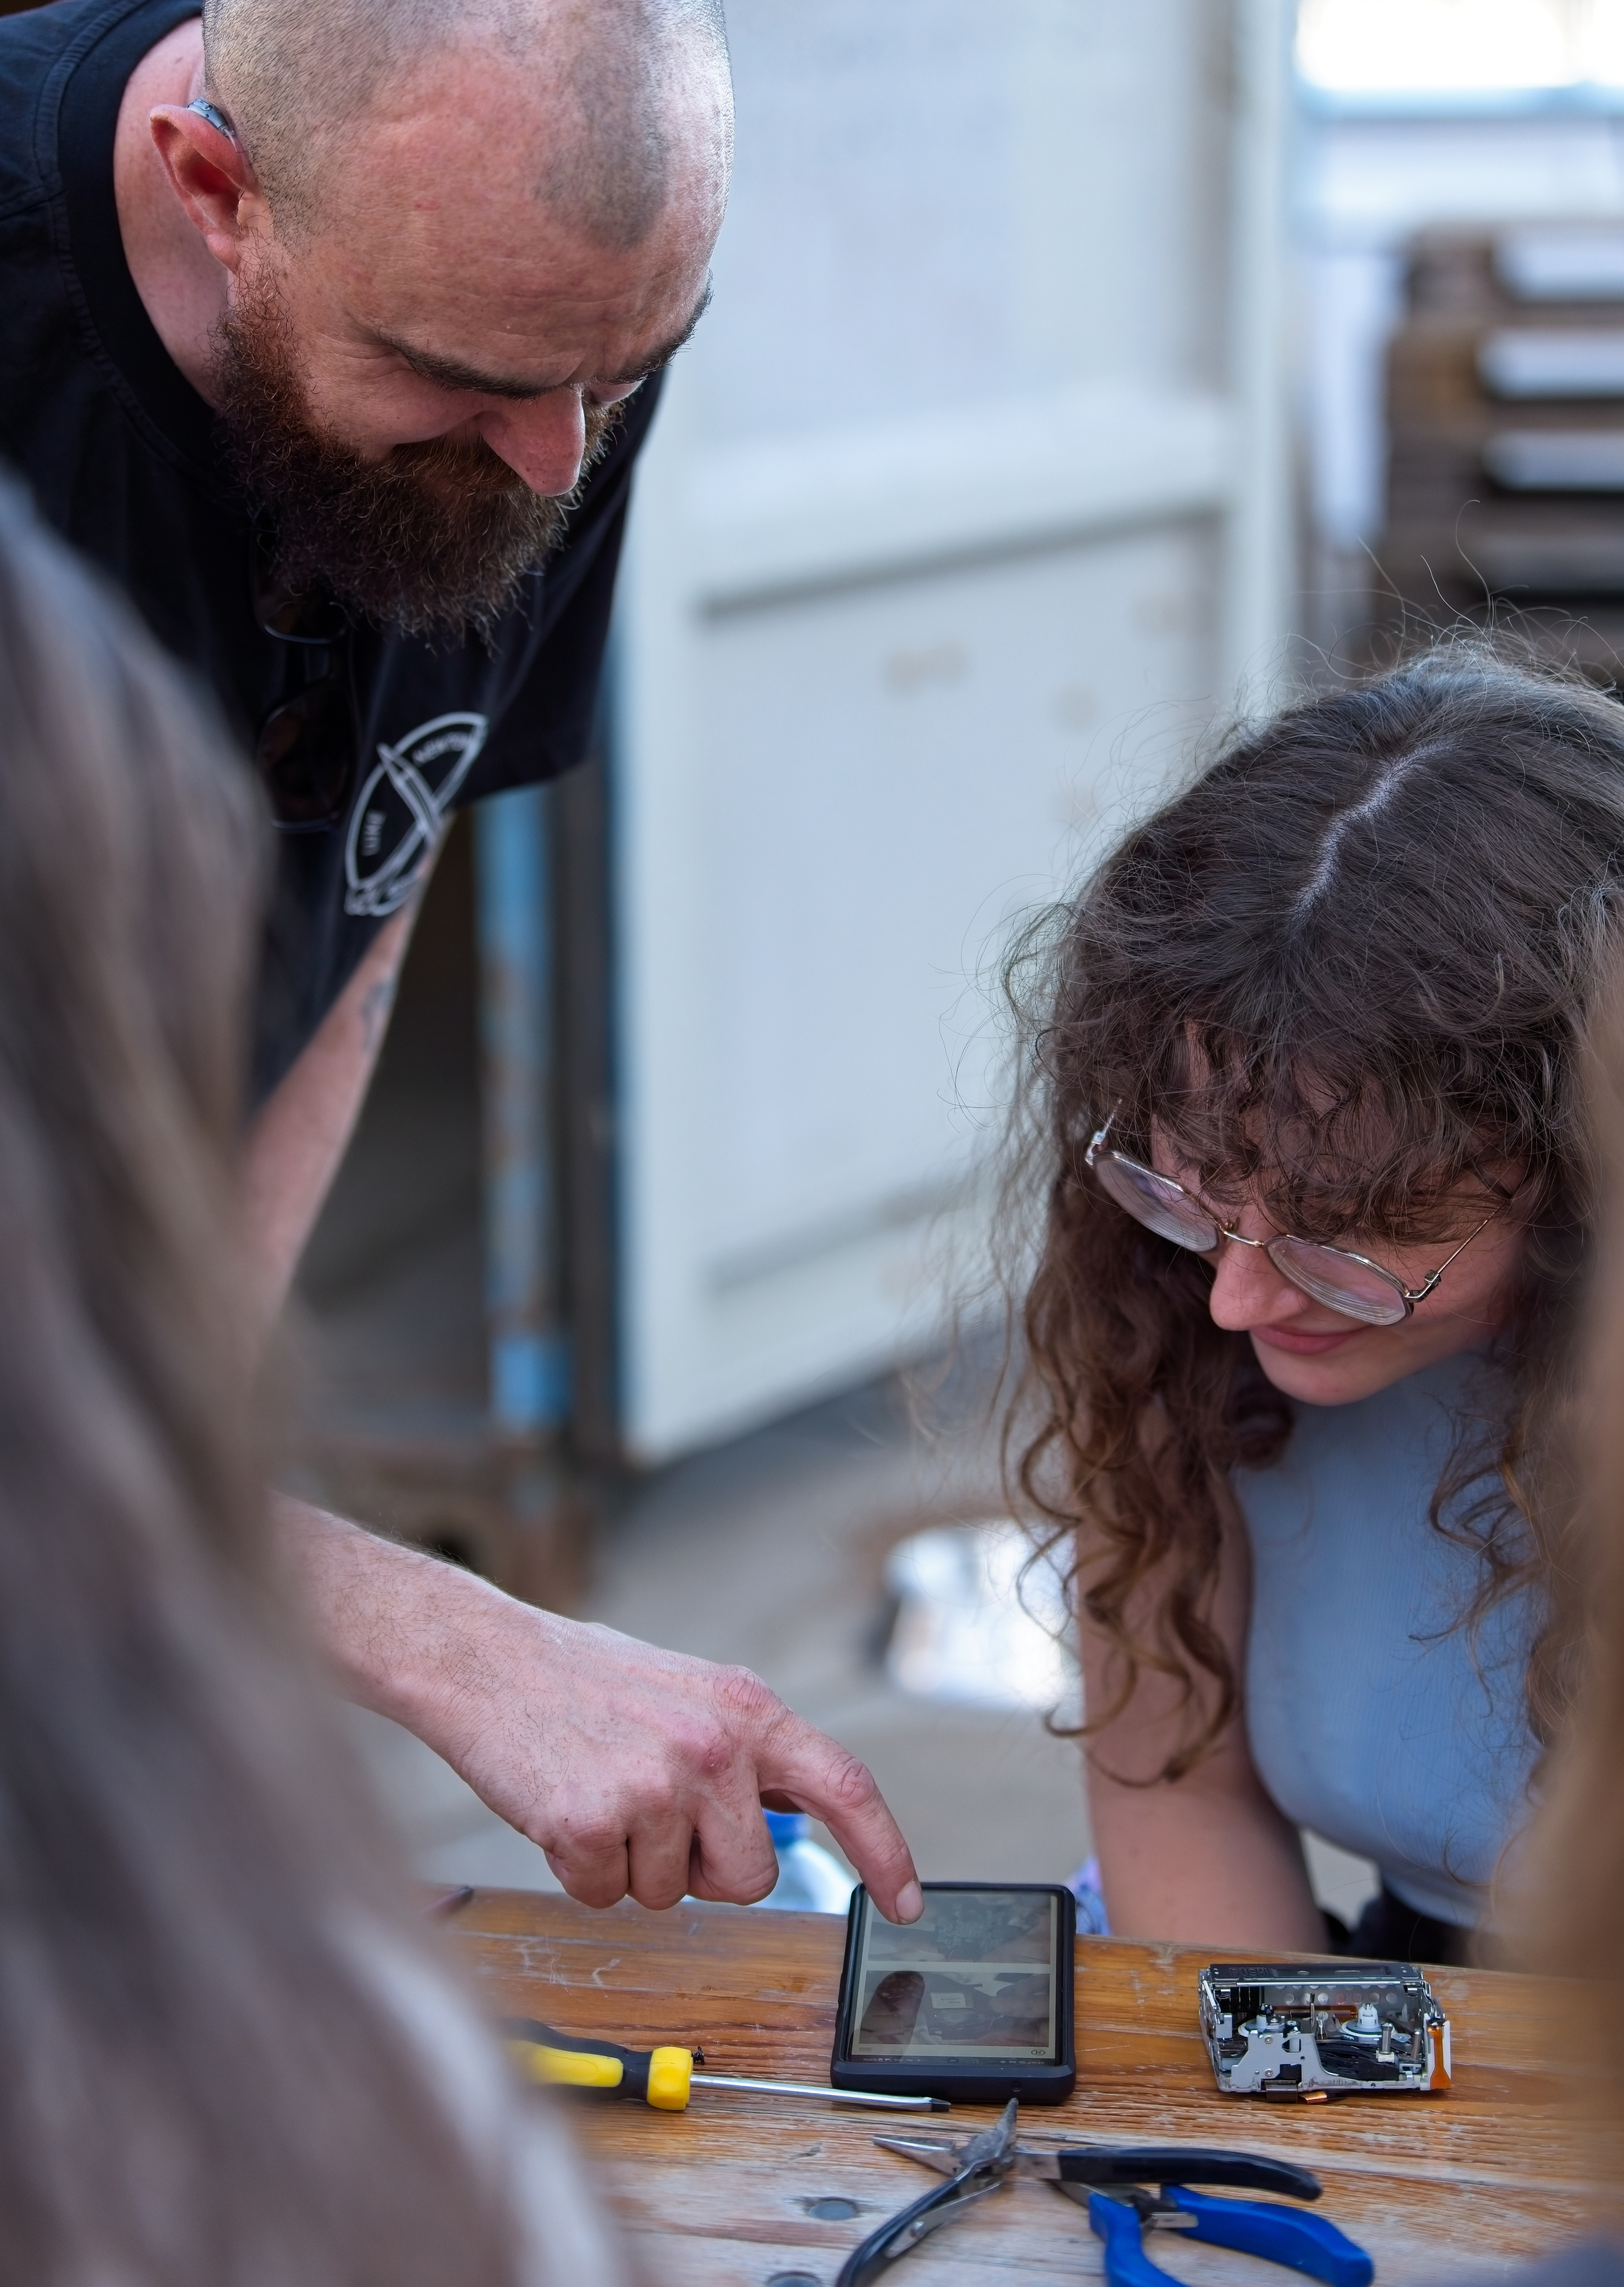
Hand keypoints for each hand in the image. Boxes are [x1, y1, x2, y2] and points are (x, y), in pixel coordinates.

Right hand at [282, 1499, 923, 1919]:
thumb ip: (750, 1751)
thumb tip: (805, 1811)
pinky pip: (606, 1897)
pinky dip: (581, 1871)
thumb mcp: (691, 1693)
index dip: (885, 1850)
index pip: (846, 1786)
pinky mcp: (592, 1824)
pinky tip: (562, 1809)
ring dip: (635, 1865)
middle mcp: (714, 1746)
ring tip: (600, 1792)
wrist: (486, 1660)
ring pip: (673, 1894)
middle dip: (706, 1869)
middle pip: (752, 1875)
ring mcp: (655, 1786)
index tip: (906, 1902)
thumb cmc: (585, 1681)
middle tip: (653, 1812)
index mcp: (747, 1708)